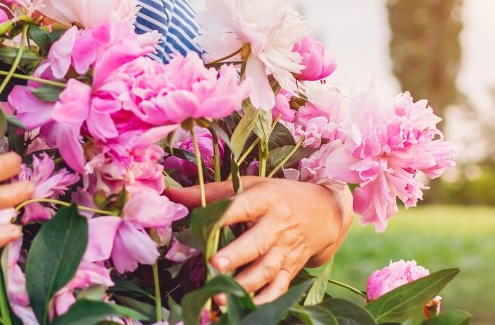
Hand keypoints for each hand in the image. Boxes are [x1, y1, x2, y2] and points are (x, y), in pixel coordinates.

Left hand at [165, 177, 351, 304]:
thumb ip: (210, 192)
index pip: (244, 206)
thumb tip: (171, 194)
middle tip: (213, 265)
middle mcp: (277, 225)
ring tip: (219, 295)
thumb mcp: (250, 185)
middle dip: (236, 256)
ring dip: (244, 284)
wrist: (323, 213)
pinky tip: (244, 308)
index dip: (225, 215)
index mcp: (266, 199)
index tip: (205, 225)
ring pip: (266, 270)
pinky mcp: (291, 270)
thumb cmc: (277, 196)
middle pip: (257, 243)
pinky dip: (263, 300)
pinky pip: (278, 289)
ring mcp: (285, 250)